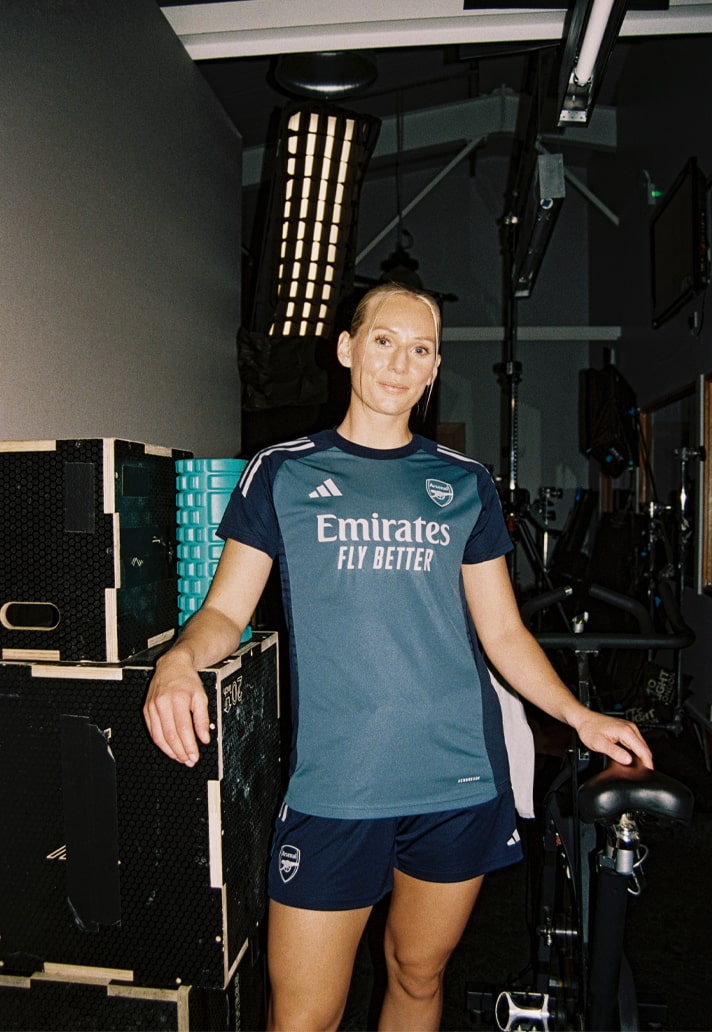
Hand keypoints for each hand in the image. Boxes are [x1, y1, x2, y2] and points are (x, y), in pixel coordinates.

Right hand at [143, 649, 210, 765]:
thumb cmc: (187, 680)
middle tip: (188, 761)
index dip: (189, 746)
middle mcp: (162, 703)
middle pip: (170, 735)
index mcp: (178, 699)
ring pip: (158, 736)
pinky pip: (152, 731)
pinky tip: (169, 748)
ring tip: (180, 758)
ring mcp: (152, 707)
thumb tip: (204, 738)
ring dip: (170, 751)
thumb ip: (202, 719)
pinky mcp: (146, 710)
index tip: (195, 756)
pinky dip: (161, 743)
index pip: (183, 729)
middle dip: (180, 752)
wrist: (172, 666)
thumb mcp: (201, 696)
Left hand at [575, 710, 653, 768]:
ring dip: (643, 756)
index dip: (647, 763)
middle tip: (644, 773)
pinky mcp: (626, 729)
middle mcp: (630, 728)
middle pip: (645, 748)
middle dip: (646, 761)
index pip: (643, 750)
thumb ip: (614, 752)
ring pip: (642, 745)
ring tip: (641, 768)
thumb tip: (628, 760)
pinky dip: (638, 750)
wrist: (584, 719)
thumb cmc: (589, 729)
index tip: (648, 773)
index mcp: (626, 731)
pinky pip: (636, 742)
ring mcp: (629, 727)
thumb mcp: (599, 743)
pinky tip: (634, 758)